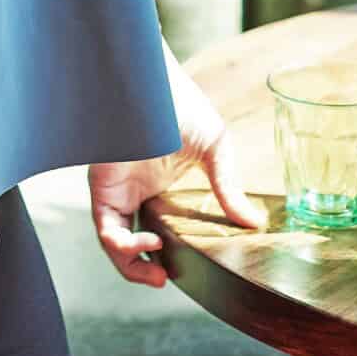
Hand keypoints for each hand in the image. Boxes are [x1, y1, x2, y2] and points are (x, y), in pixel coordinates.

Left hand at [87, 40, 267, 288]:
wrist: (149, 76)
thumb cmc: (178, 102)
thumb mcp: (215, 148)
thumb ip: (228, 186)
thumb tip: (254, 223)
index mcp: (155, 185)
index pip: (152, 230)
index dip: (163, 256)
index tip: (184, 268)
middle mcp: (132, 189)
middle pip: (127, 241)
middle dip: (141, 270)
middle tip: (165, 279)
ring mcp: (115, 187)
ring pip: (111, 240)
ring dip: (130, 265)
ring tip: (158, 272)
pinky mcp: (102, 183)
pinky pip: (103, 225)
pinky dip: (121, 245)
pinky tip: (148, 243)